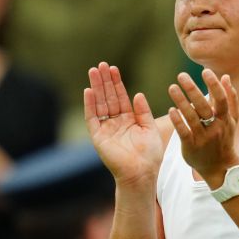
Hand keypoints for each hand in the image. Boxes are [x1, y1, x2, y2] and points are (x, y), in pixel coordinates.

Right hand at [85, 62, 165, 188]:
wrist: (142, 173)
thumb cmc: (150, 155)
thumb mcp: (150, 128)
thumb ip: (143, 111)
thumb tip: (137, 94)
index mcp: (128, 119)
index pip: (121, 97)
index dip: (117, 83)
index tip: (113, 68)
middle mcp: (115, 122)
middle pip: (108, 97)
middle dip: (104, 81)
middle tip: (101, 64)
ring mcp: (105, 129)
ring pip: (99, 104)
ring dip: (96, 88)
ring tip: (93, 71)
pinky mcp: (98, 137)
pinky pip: (92, 118)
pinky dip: (90, 105)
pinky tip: (89, 91)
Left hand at [167, 69, 238, 187]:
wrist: (221, 167)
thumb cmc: (225, 139)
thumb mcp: (231, 120)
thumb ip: (230, 98)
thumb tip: (226, 76)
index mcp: (225, 119)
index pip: (221, 99)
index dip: (214, 85)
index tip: (205, 71)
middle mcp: (215, 127)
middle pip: (204, 106)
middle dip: (193, 90)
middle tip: (182, 75)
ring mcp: (203, 138)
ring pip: (192, 118)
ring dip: (181, 102)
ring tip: (172, 87)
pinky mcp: (192, 146)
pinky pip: (184, 132)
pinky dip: (178, 121)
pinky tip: (170, 110)